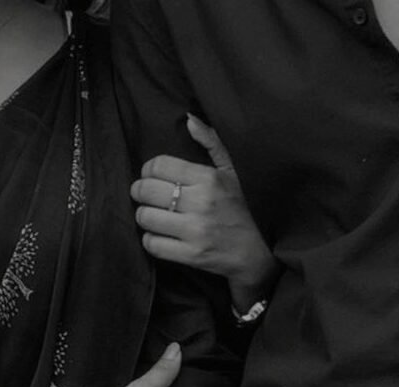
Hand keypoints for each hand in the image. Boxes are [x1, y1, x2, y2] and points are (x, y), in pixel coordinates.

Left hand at [131, 114, 278, 311]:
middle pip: (146, 191)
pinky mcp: (191, 255)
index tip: (152, 177)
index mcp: (209, 179)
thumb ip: (212, 142)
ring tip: (154, 215)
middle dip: (140, 192)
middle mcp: (201, 203)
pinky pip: (152, 244)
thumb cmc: (244, 207)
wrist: (258, 251)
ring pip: (145, 217)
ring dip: (144, 216)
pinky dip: (150, 239)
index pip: (158, 166)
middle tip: (147, 196)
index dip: (148, 170)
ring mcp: (195, 231)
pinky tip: (160, 235)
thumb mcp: (234, 171)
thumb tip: (189, 120)